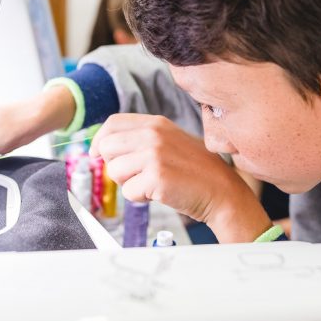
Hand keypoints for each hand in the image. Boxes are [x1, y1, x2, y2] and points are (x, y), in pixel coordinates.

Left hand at [90, 114, 271, 242]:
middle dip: (115, 165)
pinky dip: (140, 198)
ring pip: (114, 171)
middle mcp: (153, 134)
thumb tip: (103, 147)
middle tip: (136, 175)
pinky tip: (159, 193)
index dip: (100, 140)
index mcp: (156, 123)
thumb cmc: (195, 171)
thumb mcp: (170, 143)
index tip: (98, 154)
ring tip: (152, 184)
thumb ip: (141, 140)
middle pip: (107, 147)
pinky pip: (128, 191)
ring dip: (128, 184)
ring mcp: (154, 154)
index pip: (112, 123)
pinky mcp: (156, 176)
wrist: (222, 191)